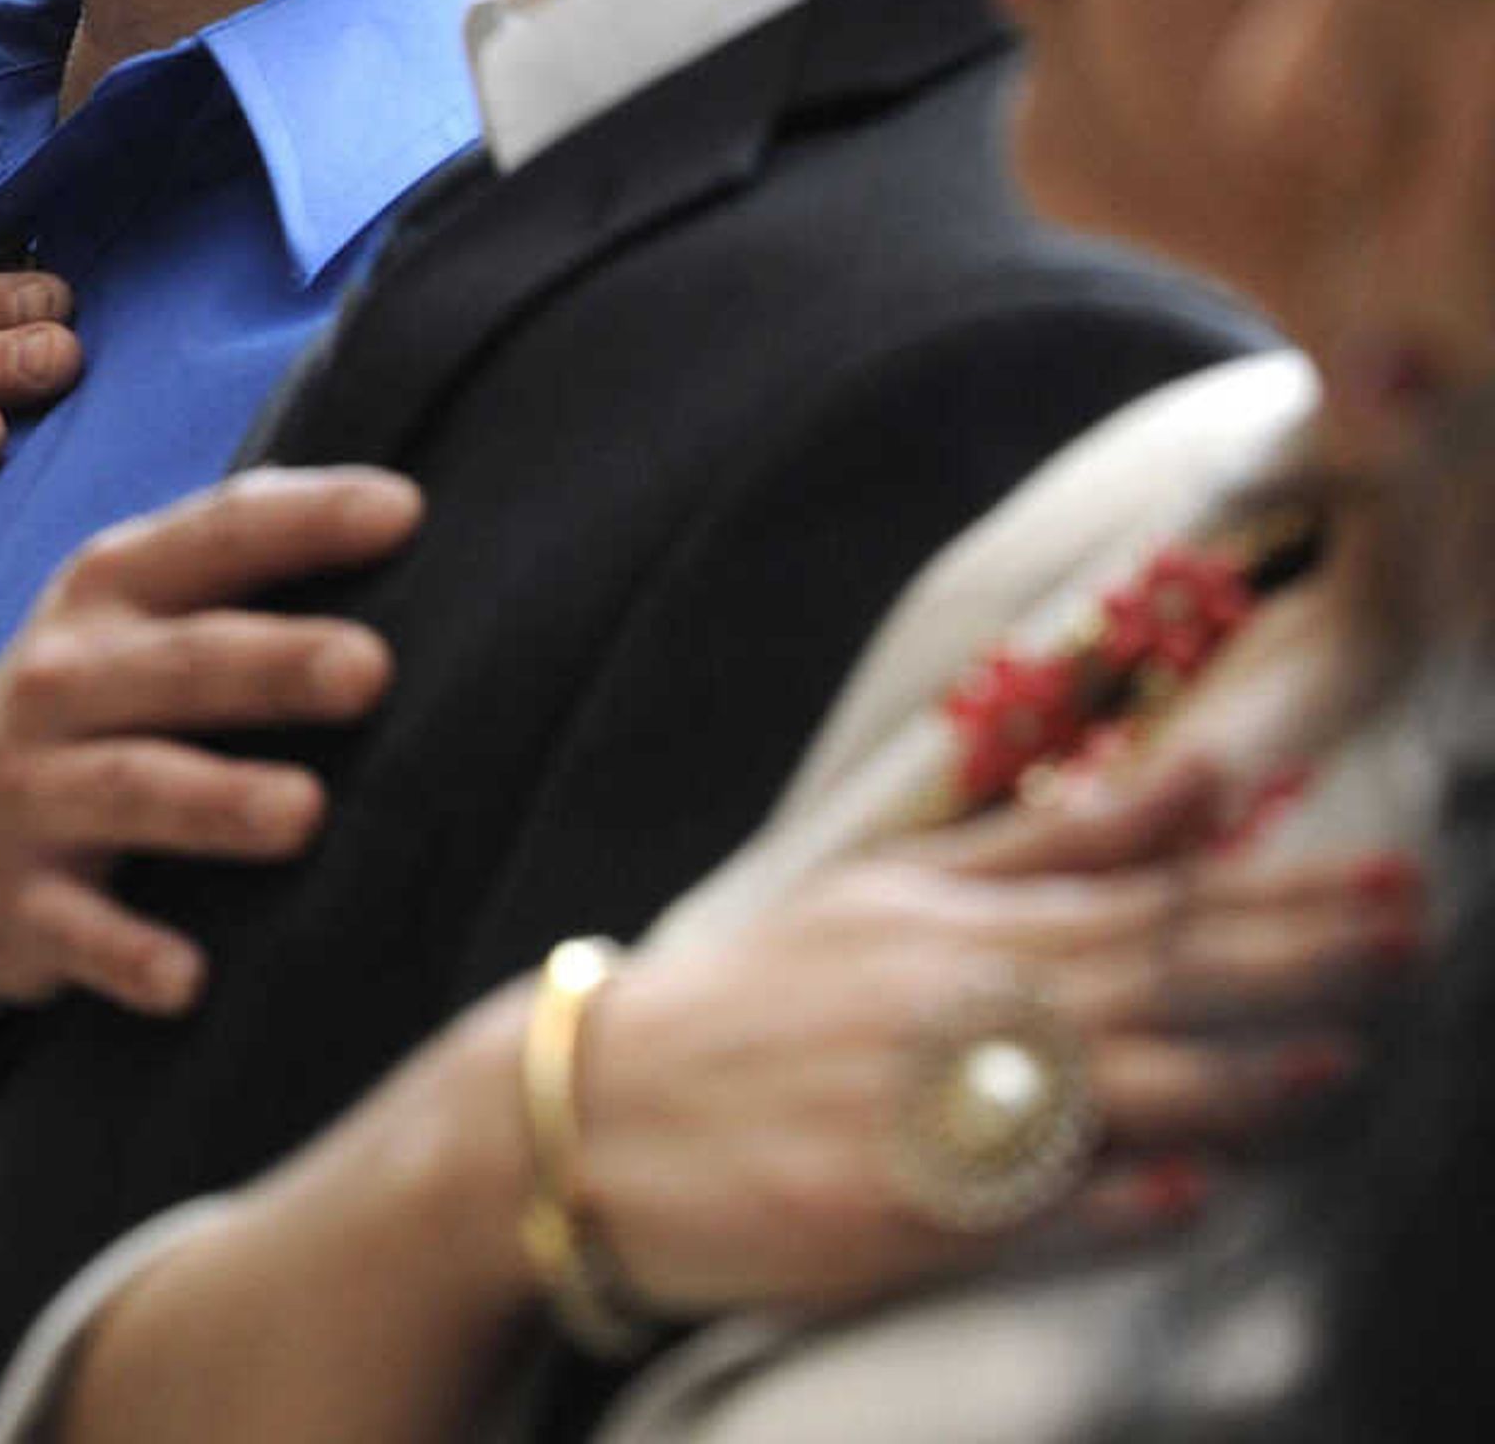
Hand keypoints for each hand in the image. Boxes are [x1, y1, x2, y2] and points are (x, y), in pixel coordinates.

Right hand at [0, 468, 415, 1021]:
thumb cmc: (97, 696)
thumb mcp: (140, 611)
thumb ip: (246, 560)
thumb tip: (411, 514)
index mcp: (111, 590)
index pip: (215, 536)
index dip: (304, 520)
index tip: (402, 512)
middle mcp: (67, 680)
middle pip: (181, 665)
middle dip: (273, 664)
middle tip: (369, 669)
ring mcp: (37, 792)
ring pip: (134, 788)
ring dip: (217, 802)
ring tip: (304, 812)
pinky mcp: (22, 904)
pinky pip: (79, 932)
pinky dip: (128, 955)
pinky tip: (189, 981)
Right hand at [571, 758, 1423, 1315]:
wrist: (591, 1108)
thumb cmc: (757, 998)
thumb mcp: (886, 890)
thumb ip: (1048, 844)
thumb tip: (1198, 781)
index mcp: (952, 929)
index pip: (1146, 902)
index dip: (1276, 892)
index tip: (1392, 874)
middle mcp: (945, 1013)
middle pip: (1141, 980)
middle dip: (1285, 959)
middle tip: (1408, 935)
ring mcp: (916, 1117)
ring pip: (1093, 1093)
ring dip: (1221, 1081)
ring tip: (1331, 1066)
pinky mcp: (887, 1218)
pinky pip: (1012, 1211)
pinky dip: (1099, 1201)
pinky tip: (1182, 1196)